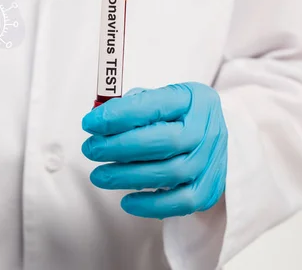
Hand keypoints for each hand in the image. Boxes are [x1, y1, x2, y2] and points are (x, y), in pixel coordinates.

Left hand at [81, 82, 226, 218]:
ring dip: (127, 177)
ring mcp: (211, 159)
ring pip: (170, 173)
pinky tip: (127, 201)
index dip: (118, 116)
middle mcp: (206, 128)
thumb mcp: (158, 98)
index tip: (90, 123)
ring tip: (99, 175)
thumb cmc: (175, 114)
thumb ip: (131, 105)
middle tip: (91, 150)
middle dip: (119, 148)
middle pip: (163, 142)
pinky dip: (152, 205)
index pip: (154, 106)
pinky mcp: (210, 186)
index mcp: (191, 99)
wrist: (210, 133)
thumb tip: (99, 121)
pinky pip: (183, 202)